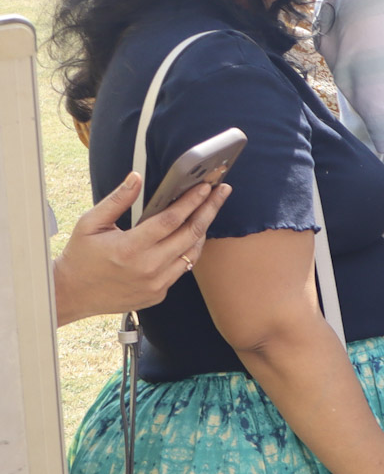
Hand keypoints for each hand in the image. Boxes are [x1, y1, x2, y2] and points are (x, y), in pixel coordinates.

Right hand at [53, 173, 230, 325]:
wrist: (72, 294)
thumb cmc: (80, 257)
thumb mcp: (90, 224)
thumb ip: (116, 200)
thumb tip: (136, 178)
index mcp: (129, 248)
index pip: (170, 220)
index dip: (191, 201)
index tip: (205, 187)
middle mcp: (147, 268)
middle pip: (190, 234)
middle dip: (209, 209)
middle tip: (220, 192)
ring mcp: (156, 284)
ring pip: (192, 253)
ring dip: (203, 229)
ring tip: (210, 209)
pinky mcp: (159, 294)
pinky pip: (183, 268)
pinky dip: (190, 250)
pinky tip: (192, 234)